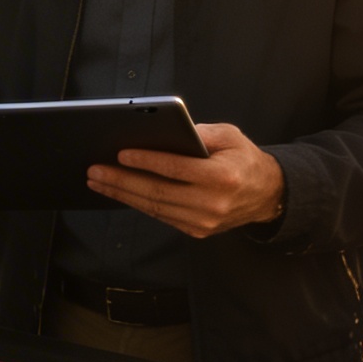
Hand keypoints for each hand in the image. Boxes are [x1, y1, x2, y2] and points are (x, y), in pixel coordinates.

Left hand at [87, 123, 285, 238]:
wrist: (266, 194)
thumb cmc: (244, 159)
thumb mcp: (230, 136)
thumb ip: (200, 132)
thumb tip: (163, 131)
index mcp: (223, 177)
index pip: (176, 168)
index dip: (146, 161)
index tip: (120, 153)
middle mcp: (213, 203)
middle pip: (158, 192)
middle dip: (122, 180)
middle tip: (95, 170)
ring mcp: (204, 221)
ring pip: (155, 207)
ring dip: (122, 194)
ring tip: (99, 181)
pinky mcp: (197, 230)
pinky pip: (161, 215)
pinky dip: (138, 203)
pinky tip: (120, 192)